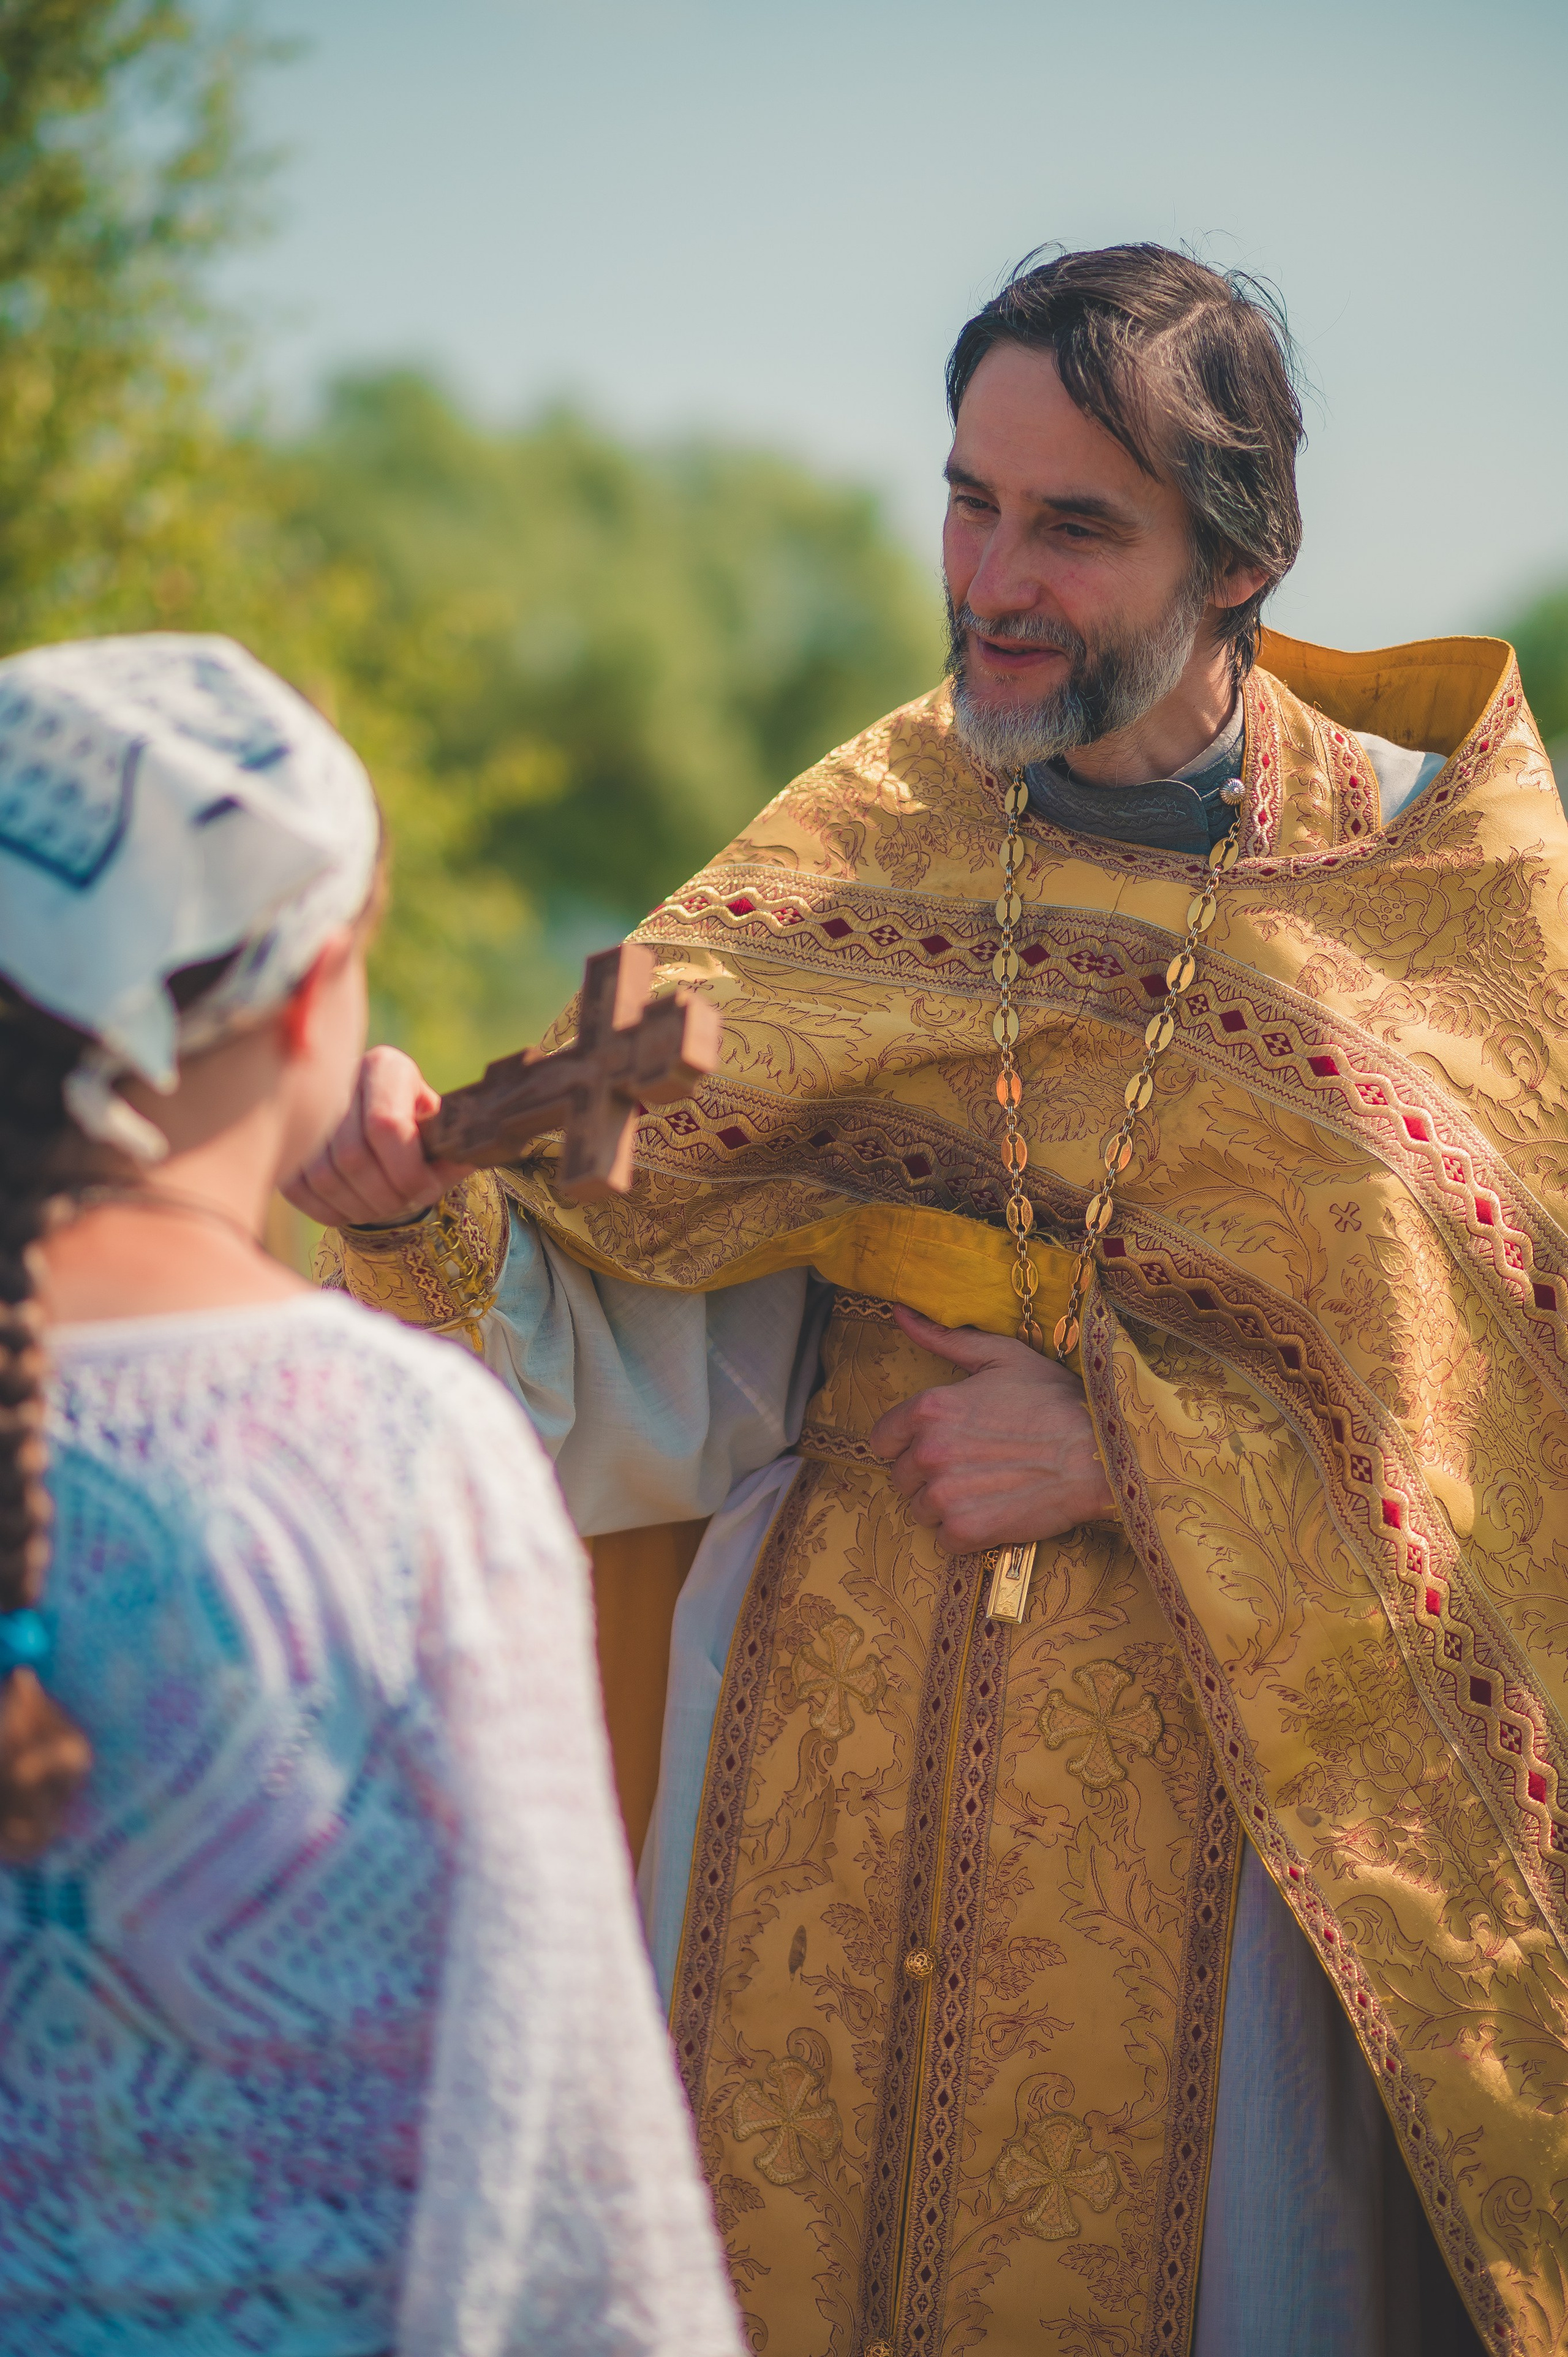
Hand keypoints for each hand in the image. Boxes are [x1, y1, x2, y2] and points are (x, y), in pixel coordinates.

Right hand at [283, 1046, 476, 1229]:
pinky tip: (355, 1209)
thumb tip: (462, 1160)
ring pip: (323, 1176)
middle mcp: (340, 1080)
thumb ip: (451, 1144)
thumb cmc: (421, 1125)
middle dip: (385, 1196)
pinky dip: (331, 1211)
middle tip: (405, 1205)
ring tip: (383, 1208)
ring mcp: (306, 1109)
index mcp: (385, 1067)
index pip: (385, 1125)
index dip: (407, 1170)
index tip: (427, 1190)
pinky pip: (299, 1188)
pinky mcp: (287, 1142)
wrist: (380, 1118)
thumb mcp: (442, 1126)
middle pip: (352, 1157)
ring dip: (359, 1207)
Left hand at [867, 1304, 1115, 1554]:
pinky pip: (945, 1539)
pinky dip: (966, 1532)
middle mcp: (928, 1452)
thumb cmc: (1055, 1401)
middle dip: (929, 1474)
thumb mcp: (1000, 1356)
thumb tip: (900, 1315)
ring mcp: (945, 1495)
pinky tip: (996, 1511)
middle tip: (973, 1466)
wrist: (1100, 1454)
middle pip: (901, 1478)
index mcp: (929, 1408)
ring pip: (921, 1510)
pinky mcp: (966, 1531)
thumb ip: (944, 1340)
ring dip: (946, 1504)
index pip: (882, 1439)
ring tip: (987, 1488)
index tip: (938, 1444)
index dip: (907, 1443)